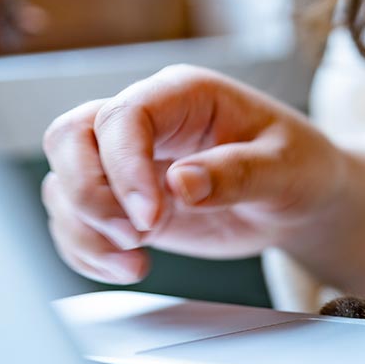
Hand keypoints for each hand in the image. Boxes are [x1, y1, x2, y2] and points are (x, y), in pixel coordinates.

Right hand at [41, 65, 348, 284]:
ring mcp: (128, 163)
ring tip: (136, 262)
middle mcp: (146, 122)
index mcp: (183, 95)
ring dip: (86, 229)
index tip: (150, 218)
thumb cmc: (299, 167)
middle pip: (70, 137)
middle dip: (89, 194)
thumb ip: (238, 173)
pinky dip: (87, 250)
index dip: (124, 167)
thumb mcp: (287, 167)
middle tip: (137, 237)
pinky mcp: (123, 202)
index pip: (123, 116)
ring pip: (64, 181)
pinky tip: (127, 268)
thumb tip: (181, 183)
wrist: (301, 200)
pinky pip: (75, 220)